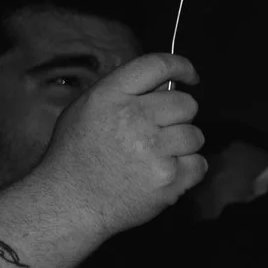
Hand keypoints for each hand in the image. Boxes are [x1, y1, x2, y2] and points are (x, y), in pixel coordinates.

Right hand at [29, 54, 207, 231]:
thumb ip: (122, 93)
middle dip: (179, 116)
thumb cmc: (75, 156)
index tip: (190, 75)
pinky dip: (188, 170)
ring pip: (195, 135)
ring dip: (183, 145)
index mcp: (110, 96)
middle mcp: (133, 118)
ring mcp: (153, 149)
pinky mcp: (168, 178)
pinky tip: (163, 173)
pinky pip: (199, 164)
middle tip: (160, 131)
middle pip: (186, 103)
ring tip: (156, 156)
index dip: (181, 66)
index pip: (157, 65)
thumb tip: (164, 84)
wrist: (69, 202)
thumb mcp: (85, 110)